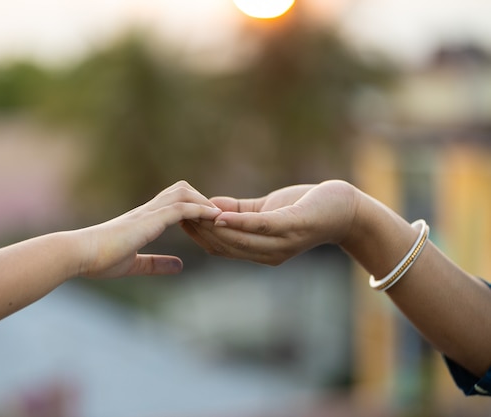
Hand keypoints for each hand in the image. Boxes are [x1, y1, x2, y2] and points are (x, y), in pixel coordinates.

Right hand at [76, 180, 220, 278]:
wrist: (80, 254)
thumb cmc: (98, 260)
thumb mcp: (134, 265)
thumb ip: (155, 264)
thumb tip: (180, 266)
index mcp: (142, 220)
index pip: (171, 203)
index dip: (191, 206)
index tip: (206, 218)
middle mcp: (147, 211)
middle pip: (180, 190)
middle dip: (200, 198)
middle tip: (216, 215)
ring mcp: (148, 213)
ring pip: (183, 194)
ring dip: (204, 202)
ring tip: (221, 214)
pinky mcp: (149, 220)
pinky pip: (181, 208)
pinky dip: (200, 210)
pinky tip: (214, 217)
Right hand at [181, 180, 358, 265]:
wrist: (347, 210)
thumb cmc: (308, 208)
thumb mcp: (267, 210)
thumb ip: (240, 211)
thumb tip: (211, 207)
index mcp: (261, 252)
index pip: (221, 248)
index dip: (198, 236)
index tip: (176, 219)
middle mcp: (268, 255)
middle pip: (224, 246)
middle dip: (198, 232)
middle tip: (175, 214)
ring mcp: (281, 243)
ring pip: (236, 239)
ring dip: (210, 227)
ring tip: (188, 213)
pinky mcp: (291, 227)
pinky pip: (258, 226)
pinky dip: (236, 222)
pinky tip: (216, 214)